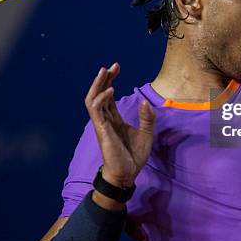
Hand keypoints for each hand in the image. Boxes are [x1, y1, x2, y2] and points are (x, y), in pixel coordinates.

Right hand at [84, 63, 155, 188]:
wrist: (127, 174)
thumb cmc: (133, 156)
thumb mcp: (146, 133)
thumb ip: (147, 118)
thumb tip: (145, 102)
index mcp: (113, 119)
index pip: (108, 95)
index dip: (110, 80)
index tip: (117, 68)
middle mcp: (105, 119)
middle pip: (99, 93)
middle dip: (104, 78)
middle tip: (112, 66)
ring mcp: (101, 124)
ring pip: (92, 99)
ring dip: (98, 85)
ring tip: (104, 72)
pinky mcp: (101, 130)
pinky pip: (96, 110)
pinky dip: (102, 99)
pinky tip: (110, 91)